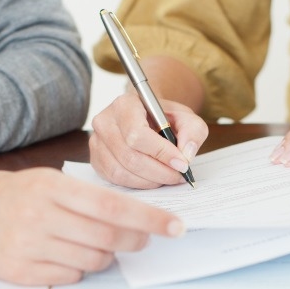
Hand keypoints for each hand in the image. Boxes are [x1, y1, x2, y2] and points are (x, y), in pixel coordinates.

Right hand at [0, 168, 184, 285]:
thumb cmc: (20, 196)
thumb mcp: (50, 183)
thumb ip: (89, 198)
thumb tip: (138, 220)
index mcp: (52, 188)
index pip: (112, 205)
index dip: (148, 218)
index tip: (174, 227)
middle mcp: (40, 216)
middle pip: (106, 237)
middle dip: (134, 240)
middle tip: (141, 240)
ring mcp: (29, 246)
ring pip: (92, 260)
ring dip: (107, 257)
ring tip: (99, 246)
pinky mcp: (22, 272)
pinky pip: (70, 276)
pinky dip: (80, 269)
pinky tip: (69, 256)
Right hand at [89, 90, 208, 188]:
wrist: (148, 118)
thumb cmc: (165, 118)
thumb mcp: (186, 118)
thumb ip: (193, 131)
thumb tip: (186, 154)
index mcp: (125, 104)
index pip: (137, 134)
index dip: (161, 153)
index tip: (182, 163)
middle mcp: (105, 121)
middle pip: (130, 157)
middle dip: (159, 171)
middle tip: (178, 175)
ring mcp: (96, 142)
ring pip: (122, 172)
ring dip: (150, 181)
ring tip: (168, 177)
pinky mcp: (97, 160)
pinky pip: (115, 180)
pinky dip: (138, 184)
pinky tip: (152, 179)